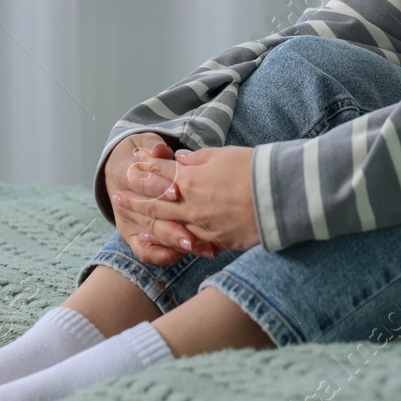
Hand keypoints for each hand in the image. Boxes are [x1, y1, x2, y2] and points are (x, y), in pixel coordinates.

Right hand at [105, 134, 217, 264]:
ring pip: (150, 236)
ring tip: (199, 248)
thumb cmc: (143, 153)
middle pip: (146, 217)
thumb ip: (155, 147)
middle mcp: (123, 202)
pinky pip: (146, 252)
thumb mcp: (146, 143)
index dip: (157, 187)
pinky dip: (165, 255)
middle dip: (171, 228)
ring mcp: (128, 221)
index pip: (139, 182)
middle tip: (193, 237)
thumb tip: (160, 150)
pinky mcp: (132, 236)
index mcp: (123, 173)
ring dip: (174, 243)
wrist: (123, 167)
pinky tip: (187, 251)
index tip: (176, 192)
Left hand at [112, 145, 260, 253]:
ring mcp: (205, 227)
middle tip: (117, 198)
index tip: (132, 164)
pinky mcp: (221, 242)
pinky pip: (197, 243)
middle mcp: (193, 206)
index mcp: (192, 180)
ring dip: (152, 227)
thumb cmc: (256, 169)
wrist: (283, 196)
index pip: (161, 173)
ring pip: (171, 228)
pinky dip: (183, 243)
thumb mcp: (226, 155)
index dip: (146, 167)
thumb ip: (200, 159)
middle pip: (157, 204)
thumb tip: (183, 160)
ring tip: (136, 229)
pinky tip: (174, 246)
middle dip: (135, 200)